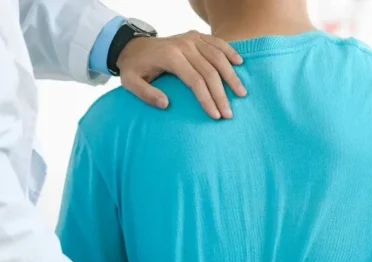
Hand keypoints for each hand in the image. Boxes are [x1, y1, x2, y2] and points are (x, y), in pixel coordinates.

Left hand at [117, 31, 246, 118]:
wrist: (133, 46)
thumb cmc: (135, 67)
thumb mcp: (130, 82)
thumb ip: (146, 94)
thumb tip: (166, 105)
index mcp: (170, 56)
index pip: (195, 80)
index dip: (207, 99)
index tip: (215, 116)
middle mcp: (184, 45)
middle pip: (210, 72)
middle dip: (221, 95)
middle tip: (229, 114)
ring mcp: (192, 38)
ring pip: (218, 57)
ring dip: (231, 76)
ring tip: (241, 93)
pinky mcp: (196, 35)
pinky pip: (217, 42)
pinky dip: (230, 52)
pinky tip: (240, 64)